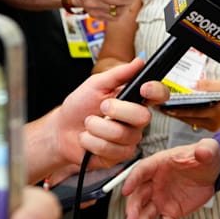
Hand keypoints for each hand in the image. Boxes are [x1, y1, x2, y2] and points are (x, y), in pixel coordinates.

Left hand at [45, 57, 170, 178]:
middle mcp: (135, 121)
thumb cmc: (79, 107)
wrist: (61, 131)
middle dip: (117, 110)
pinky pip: (110, 149)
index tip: (144, 88)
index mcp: (134, 100)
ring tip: (89, 124)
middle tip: (101, 107)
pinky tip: (88, 139)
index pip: (159, 95)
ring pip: (123, 134)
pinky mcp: (119, 156)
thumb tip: (139, 62)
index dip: (157, 91)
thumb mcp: (95, 84)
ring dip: (97, 127)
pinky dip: (92, 142)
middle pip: (143, 117)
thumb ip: (118, 74)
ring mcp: (129, 139)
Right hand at [122, 139, 219, 218]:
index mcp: (159, 164)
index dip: (132, 180)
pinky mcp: (171, 212)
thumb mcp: (209, 150)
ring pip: (147, 215)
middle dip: (133, 211)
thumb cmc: (207, 156)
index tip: (125, 192)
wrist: (214, 171)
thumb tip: (202, 151)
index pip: (141, 171)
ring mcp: (160, 199)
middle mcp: (154, 183)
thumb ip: (205, 150)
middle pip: (138, 197)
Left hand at [158, 78, 219, 132]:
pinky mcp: (214, 129)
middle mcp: (213, 122)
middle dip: (172, 112)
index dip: (175, 108)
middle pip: (186, 117)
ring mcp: (213, 127)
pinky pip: (196, 123)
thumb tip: (192, 84)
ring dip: (177, 115)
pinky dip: (187, 117)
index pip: (191, 110)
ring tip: (165, 109)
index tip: (164, 105)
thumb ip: (209, 85)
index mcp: (216, 111)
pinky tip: (180, 112)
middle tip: (159, 107)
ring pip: (190, 121)